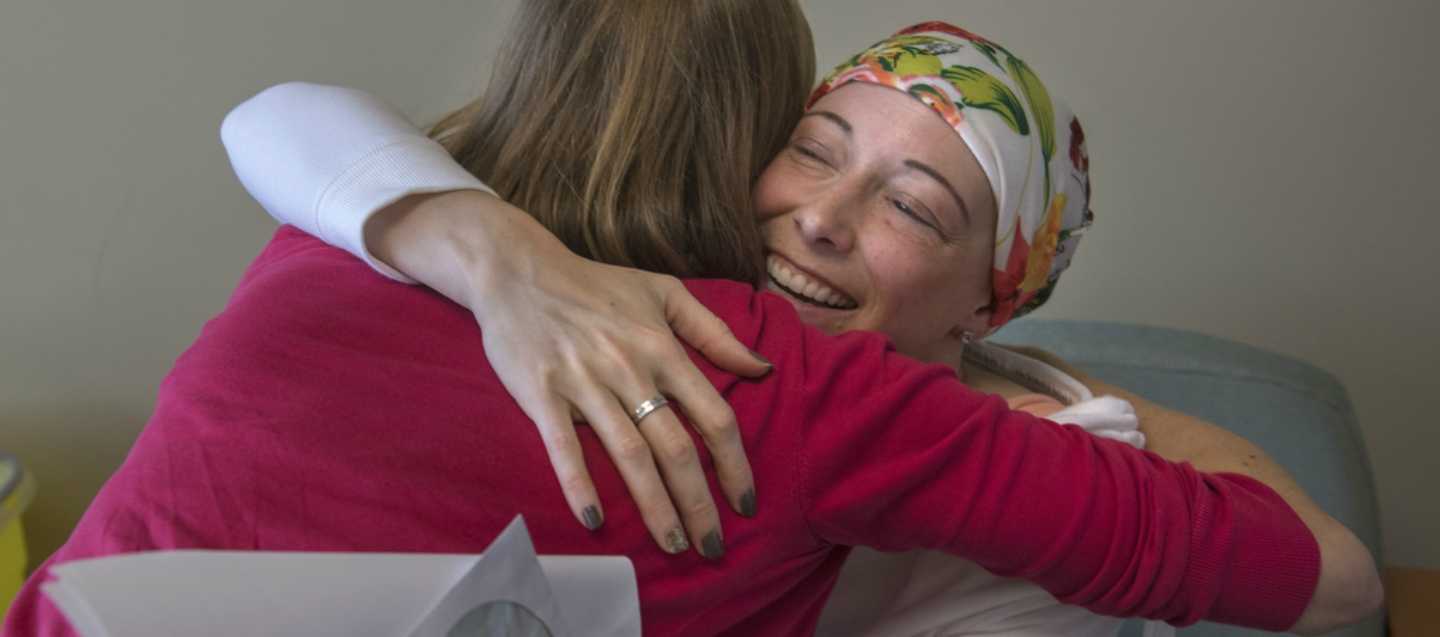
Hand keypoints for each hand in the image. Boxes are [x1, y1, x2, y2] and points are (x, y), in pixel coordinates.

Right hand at [368, 190, 771, 557]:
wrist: (517, 269)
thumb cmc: (596, 285)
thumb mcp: (664, 292)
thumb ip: (715, 332)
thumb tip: (762, 368)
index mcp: (663, 348)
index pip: (713, 416)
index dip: (735, 464)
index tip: (746, 503)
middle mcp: (630, 369)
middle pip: (675, 448)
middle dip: (699, 503)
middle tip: (713, 547)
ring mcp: (585, 383)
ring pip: (629, 456)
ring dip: (654, 507)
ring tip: (673, 544)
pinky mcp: (542, 394)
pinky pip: (564, 448)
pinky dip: (580, 486)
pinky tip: (594, 522)